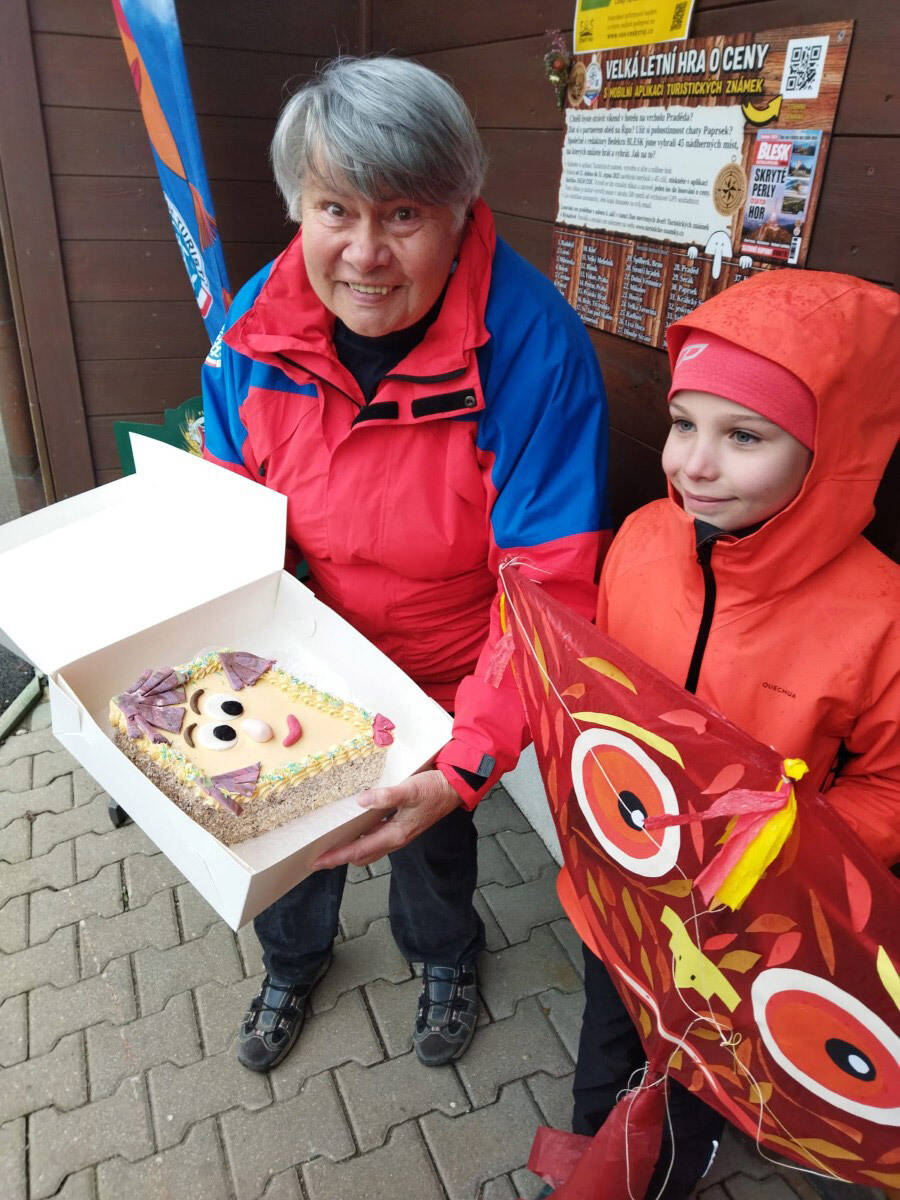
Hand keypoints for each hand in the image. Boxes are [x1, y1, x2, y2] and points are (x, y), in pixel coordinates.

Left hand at [311, 769, 460, 869]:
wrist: (455, 787)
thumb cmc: (433, 789)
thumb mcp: (410, 790)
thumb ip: (386, 796)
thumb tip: (361, 801)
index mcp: (395, 834)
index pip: (359, 850)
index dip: (337, 856)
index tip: (317, 861)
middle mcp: (395, 838)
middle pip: (362, 855)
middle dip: (340, 858)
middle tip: (319, 857)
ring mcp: (399, 833)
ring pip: (369, 848)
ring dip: (351, 849)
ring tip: (333, 844)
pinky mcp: (401, 825)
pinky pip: (376, 837)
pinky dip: (361, 838)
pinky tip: (354, 827)